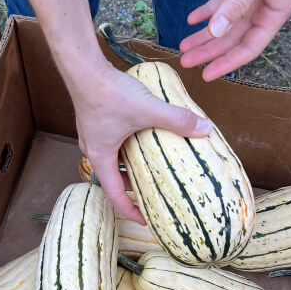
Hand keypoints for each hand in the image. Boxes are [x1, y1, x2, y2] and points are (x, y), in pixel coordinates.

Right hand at [74, 63, 212, 223]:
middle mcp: (92, 150)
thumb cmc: (110, 95)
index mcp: (101, 157)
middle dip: (130, 186)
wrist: (85, 70)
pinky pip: (109, 142)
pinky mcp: (93, 120)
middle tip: (149, 191)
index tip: (144, 218)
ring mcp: (91, 134)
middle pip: (111, 177)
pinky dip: (123, 147)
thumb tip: (205, 129)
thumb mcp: (148, 111)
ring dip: (126, 165)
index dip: (129, 210)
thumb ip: (177, 120)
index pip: (114, 194)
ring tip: (146, 164)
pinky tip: (137, 134)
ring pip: (109, 159)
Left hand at [180, 0, 290, 80]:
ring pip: (223, 24)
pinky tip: (191, 21)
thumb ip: (237, 5)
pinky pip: (220, 5)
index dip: (227, 63)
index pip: (250, 47)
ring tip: (183, 46)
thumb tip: (216, 31)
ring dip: (202, 35)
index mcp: (275, 12)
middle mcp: (263, 9)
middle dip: (207, 51)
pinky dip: (205, 12)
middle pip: (232, 38)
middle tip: (185, 61)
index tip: (206, 74)